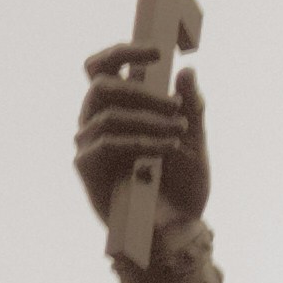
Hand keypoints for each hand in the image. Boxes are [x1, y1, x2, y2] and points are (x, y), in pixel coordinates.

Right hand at [75, 45, 211, 239]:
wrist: (178, 232)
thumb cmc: (182, 188)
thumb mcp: (195, 141)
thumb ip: (192, 106)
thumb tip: (186, 70)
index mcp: (120, 108)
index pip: (104, 68)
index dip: (123, 52)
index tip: (156, 51)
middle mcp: (98, 121)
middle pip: (101, 84)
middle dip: (142, 91)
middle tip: (176, 106)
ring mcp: (89, 144)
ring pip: (109, 114)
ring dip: (149, 120)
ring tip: (179, 134)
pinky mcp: (88, 168)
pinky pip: (108, 142)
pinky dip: (140, 142)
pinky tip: (165, 150)